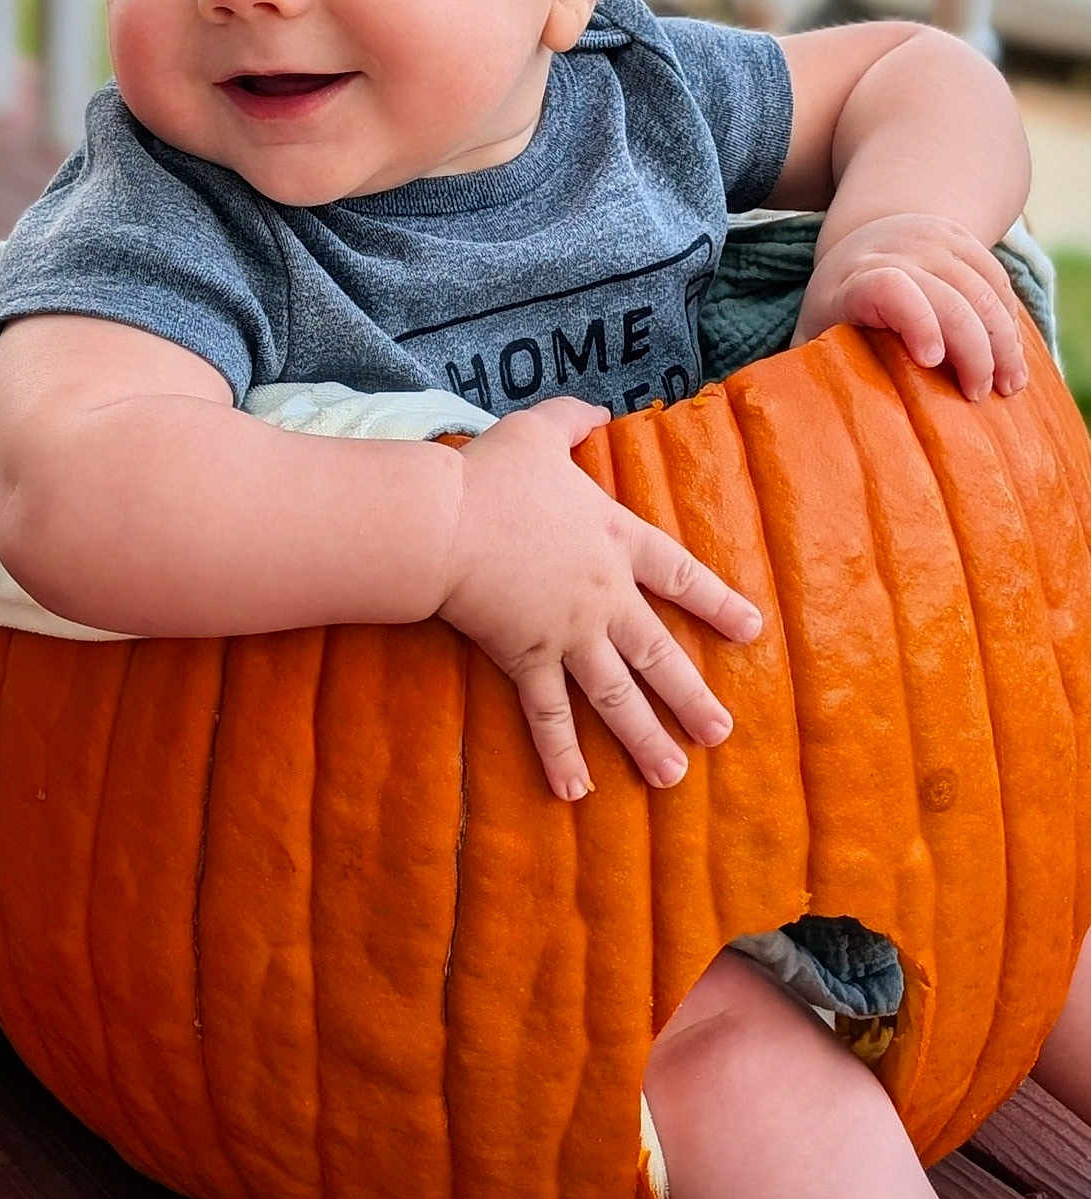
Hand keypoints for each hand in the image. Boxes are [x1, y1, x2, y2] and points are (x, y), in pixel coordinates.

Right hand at [438, 397, 762, 800]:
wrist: (448, 522)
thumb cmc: (493, 474)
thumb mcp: (538, 431)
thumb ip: (573, 418)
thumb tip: (598, 407)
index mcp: (616, 539)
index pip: (681, 575)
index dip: (717, 603)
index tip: (751, 630)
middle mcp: (604, 595)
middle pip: (659, 651)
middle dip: (692, 695)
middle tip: (720, 732)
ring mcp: (569, 634)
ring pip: (617, 695)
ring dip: (645, 737)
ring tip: (672, 775)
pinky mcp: (527, 659)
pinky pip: (547, 715)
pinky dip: (560, 753)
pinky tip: (576, 792)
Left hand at [791, 212, 1026, 400]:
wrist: (870, 236)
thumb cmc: (838, 303)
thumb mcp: (813, 330)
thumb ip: (804, 370)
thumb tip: (792, 419)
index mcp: (853, 279)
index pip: (888, 286)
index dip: (915, 318)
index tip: (929, 360)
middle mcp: (897, 253)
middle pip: (950, 296)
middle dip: (972, 349)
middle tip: (977, 395)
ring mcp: (936, 242)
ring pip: (984, 290)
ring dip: (1003, 342)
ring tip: (1008, 387)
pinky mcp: (966, 241)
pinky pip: (998, 282)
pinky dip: (1011, 323)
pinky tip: (1013, 359)